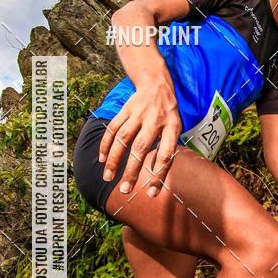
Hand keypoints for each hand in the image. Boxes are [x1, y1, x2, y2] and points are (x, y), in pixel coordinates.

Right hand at [98, 83, 182, 197]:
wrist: (156, 84)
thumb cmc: (168, 114)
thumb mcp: (176, 128)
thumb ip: (167, 149)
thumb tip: (157, 180)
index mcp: (172, 127)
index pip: (166, 154)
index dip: (159, 174)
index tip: (151, 193)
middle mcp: (155, 120)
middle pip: (140, 148)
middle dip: (131, 171)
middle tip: (125, 190)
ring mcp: (138, 114)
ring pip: (122, 138)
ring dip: (114, 160)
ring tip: (108, 178)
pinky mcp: (125, 109)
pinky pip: (112, 128)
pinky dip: (106, 144)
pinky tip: (102, 160)